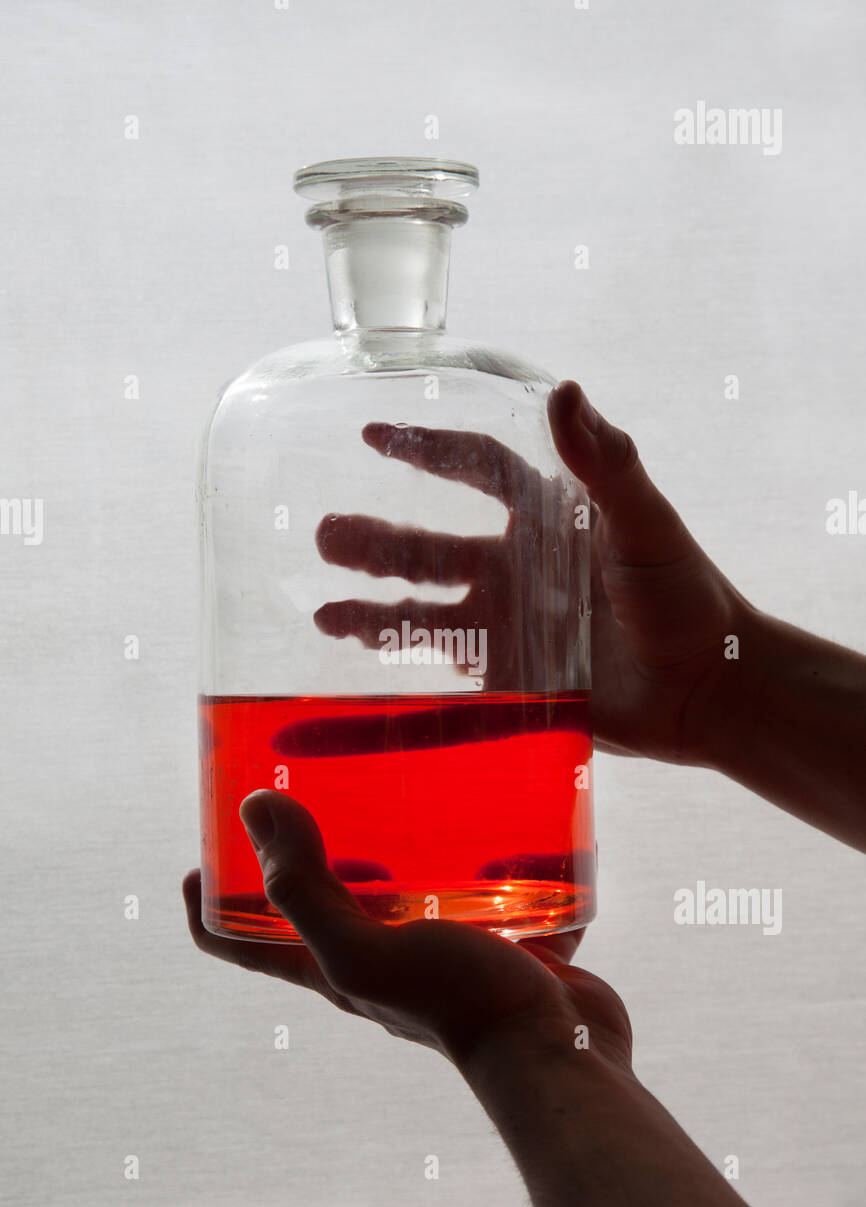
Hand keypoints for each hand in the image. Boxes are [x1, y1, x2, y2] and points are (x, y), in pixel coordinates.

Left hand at [183, 789, 631, 1075]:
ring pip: (396, 891)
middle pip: (318, 905)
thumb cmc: (457, 1004)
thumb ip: (304, 889)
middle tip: (308, 790)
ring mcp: (433, 953)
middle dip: (305, 852)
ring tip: (396, 790)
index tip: (201, 852)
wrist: (560, 1050)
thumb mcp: (363, 949)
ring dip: (389, 847)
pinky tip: (482, 816)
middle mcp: (374, 962)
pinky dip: (469, 856)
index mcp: (330, 967)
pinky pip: (471, 889)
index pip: (240, 942)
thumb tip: (256, 807)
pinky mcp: (492, 942)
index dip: (206, 902)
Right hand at [313, 385, 746, 765]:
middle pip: (430, 550)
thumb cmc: (688, 596)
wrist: (712, 690)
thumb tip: (564, 390)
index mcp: (546, 521)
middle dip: (376, 542)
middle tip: (324, 535)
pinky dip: (395, 702)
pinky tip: (351, 699)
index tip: (376, 435)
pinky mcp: (511, 689)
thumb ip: (607, 462)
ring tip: (324, 614)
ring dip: (372, 614)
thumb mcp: (647, 523)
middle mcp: (517, 571)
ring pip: (424, 618)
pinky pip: (442, 695)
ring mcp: (509, 631)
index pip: (477, 470)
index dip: (429, 450)